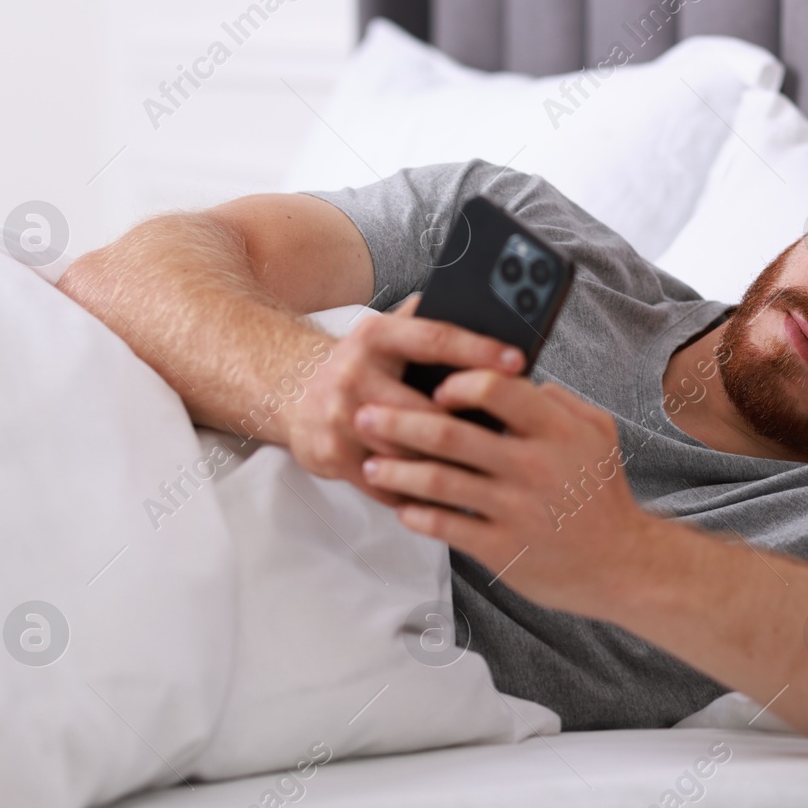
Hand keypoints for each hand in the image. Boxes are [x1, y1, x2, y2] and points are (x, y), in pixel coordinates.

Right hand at [285, 294, 525, 505]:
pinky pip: (387, 483)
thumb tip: (487, 312)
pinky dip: (417, 492)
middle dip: (467, 426)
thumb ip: (426, 321)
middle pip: (425, 409)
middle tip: (508, 438)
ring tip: (485, 471)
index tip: (516, 362)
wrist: (291, 390)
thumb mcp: (386, 332)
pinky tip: (444, 494)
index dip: (478, 350)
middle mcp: (355, 374)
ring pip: (408, 452)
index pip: (434, 339)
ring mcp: (341, 418)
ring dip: (446, 465)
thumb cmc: (358, 364)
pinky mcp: (333, 456)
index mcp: (376, 337)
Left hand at [353, 370, 658, 612]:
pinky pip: (445, 526)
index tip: (432, 387)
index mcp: (557, 430)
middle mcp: (534, 466)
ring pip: (437, 481)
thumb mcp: (598, 433)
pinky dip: (415, 514)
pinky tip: (400, 507)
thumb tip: (513, 378)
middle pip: (449, 433)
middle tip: (366, 416)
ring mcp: (516, 509)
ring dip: (395, 471)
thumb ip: (557, 402)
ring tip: (369, 466)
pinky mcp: (502, 548)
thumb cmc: (603, 495)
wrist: (622, 565)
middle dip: (398, 422)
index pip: (494, 387)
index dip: (454, 383)